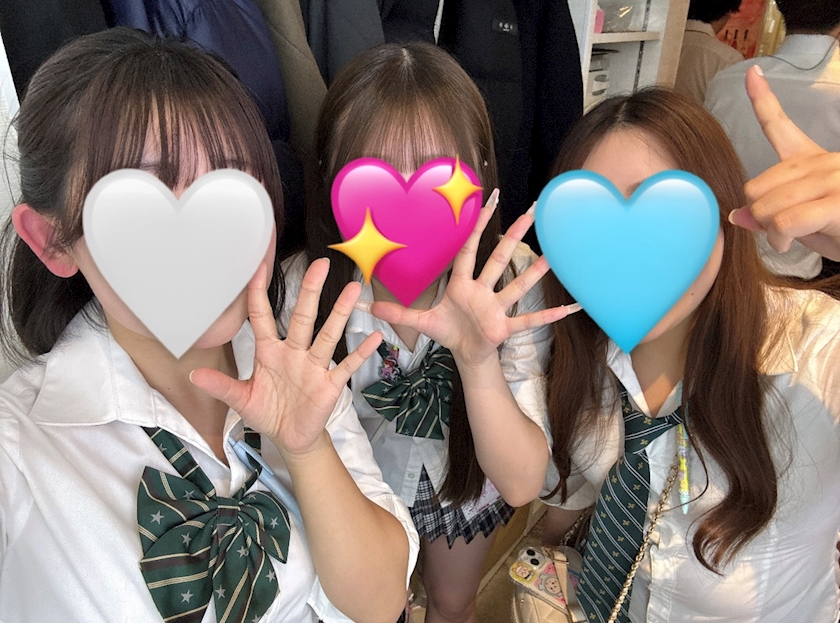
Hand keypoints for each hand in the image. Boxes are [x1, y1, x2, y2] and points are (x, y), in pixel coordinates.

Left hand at [190, 259, 381, 456]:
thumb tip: (194, 374)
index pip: (261, 316)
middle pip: (302, 317)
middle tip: (321, 264)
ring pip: (328, 335)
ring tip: (354, 289)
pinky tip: (375, 337)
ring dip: (340, 313)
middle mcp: (293, 352)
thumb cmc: (266, 413)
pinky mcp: (329, 384)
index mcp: (269, 352)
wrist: (289, 438)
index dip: (258, 293)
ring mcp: (313, 366)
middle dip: (310, 291)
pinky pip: (347, 366)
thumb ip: (221, 386)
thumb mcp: (241, 400)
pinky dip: (360, 352)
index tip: (259, 266)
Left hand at [370, 190, 576, 367]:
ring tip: (554, 255)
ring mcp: (497, 307)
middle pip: (500, 258)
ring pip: (518, 284)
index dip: (475, 226)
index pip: (468, 249)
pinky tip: (570, 308)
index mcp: (462, 284)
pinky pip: (529, 320)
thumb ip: (398, 310)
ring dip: (535, 271)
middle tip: (531, 210)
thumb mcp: (421, 321)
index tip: (486, 201)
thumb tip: (369, 304)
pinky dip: (549, 315)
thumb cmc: (448, 331)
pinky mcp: (505, 327)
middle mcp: (483, 290)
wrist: (465, 354)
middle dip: (514, 234)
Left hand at [729, 66, 839, 261]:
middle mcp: (822, 162)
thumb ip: (771, 215)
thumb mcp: (803, 224)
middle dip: (758, 215)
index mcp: (812, 160)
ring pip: (766, 207)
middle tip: (779, 229)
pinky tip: (788, 244)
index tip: (752, 73)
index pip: (779, 125)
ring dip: (770, 232)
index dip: (761, 100)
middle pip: (756, 186)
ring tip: (790, 238)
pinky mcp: (837, 202)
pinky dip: (779, 239)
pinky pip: (785, 221)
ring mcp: (832, 179)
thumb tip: (736, 215)